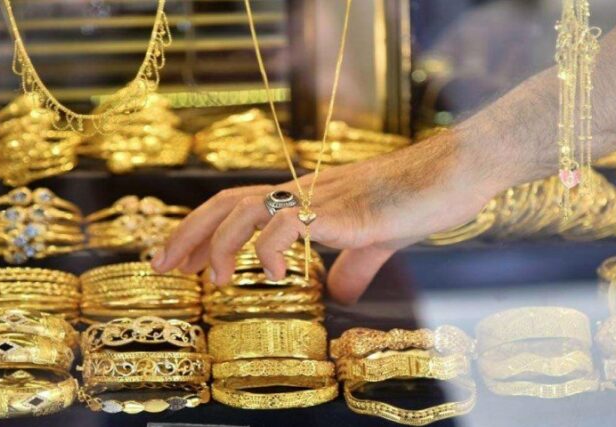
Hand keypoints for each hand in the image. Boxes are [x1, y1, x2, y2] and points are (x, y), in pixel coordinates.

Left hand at [152, 131, 508, 302]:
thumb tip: (341, 295)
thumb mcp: (376, 242)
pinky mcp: (344, 210)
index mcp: (305, 198)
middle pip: (228, 202)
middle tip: (161, 267)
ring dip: (220, 243)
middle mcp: (304, 192)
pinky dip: (271, 248)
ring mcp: (322, 198)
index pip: (238, 206)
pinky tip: (271, 274)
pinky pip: (293, 223)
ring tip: (210, 279)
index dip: (202, 230)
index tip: (178, 260)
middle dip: (188, 234)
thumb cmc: (416, 200)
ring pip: (250, 209)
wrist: (453, 174)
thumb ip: (353, 266)